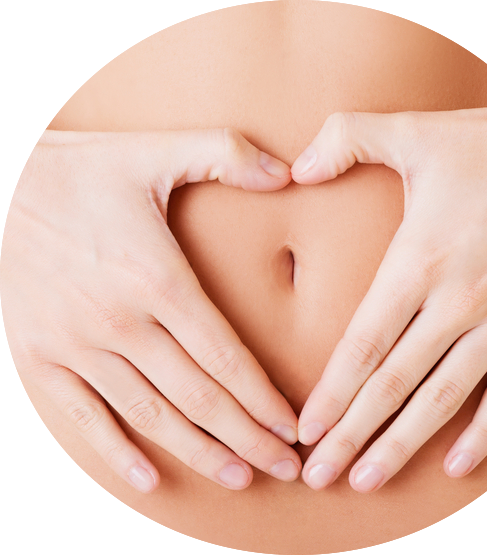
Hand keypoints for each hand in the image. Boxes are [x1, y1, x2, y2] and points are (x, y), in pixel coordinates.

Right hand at [1, 128, 301, 491]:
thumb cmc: (75, 172)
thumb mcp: (152, 152)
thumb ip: (225, 155)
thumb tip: (289, 171)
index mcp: (157, 280)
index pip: (225, 357)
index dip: (263, 399)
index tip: (292, 427)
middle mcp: (121, 324)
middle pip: (198, 397)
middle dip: (247, 437)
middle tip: (286, 467)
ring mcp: (77, 347)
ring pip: (151, 416)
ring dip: (199, 452)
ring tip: (239, 477)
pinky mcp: (39, 358)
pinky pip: (83, 418)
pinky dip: (117, 451)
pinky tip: (148, 479)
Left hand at [291, 102, 486, 490]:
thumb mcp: (415, 132)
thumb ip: (347, 139)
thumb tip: (296, 167)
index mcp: (418, 262)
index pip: (362, 345)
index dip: (330, 392)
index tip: (304, 430)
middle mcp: (456, 303)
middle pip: (392, 385)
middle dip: (350, 435)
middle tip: (316, 476)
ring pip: (442, 402)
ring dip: (401, 446)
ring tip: (366, 480)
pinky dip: (484, 434)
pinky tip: (455, 467)